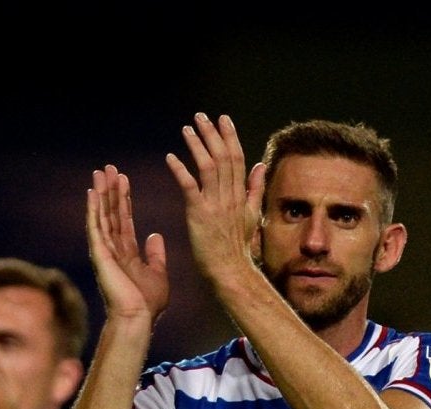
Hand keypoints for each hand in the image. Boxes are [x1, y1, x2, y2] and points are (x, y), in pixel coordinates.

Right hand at [86, 165, 168, 324]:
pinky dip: (93, 208)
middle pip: (111, 213)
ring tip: (101, 172)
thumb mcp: (158, 274)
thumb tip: (155, 235)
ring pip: (102, 215)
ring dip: (102, 193)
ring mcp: (105, 251)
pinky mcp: (99, 254)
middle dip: (111, 190)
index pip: (124, 219)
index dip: (124, 199)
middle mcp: (113, 249)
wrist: (138, 319)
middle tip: (109, 168)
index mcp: (127, 253)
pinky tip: (92, 192)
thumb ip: (155, 254)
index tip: (124, 179)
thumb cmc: (147, 304)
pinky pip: (95, 226)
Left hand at [166, 113, 263, 294]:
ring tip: (186, 129)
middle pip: (223, 157)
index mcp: (240, 195)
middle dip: (212, 134)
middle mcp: (229, 196)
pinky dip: (180, 170)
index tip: (223, 119)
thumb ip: (255, 189)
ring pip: (208, 167)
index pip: (237, 158)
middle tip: (201, 116)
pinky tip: (170, 157)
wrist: (230, 271)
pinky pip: (189, 187)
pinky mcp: (199, 215)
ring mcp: (215, 205)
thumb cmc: (238, 247)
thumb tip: (260, 165)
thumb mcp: (252, 215)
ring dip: (197, 145)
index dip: (230, 136)